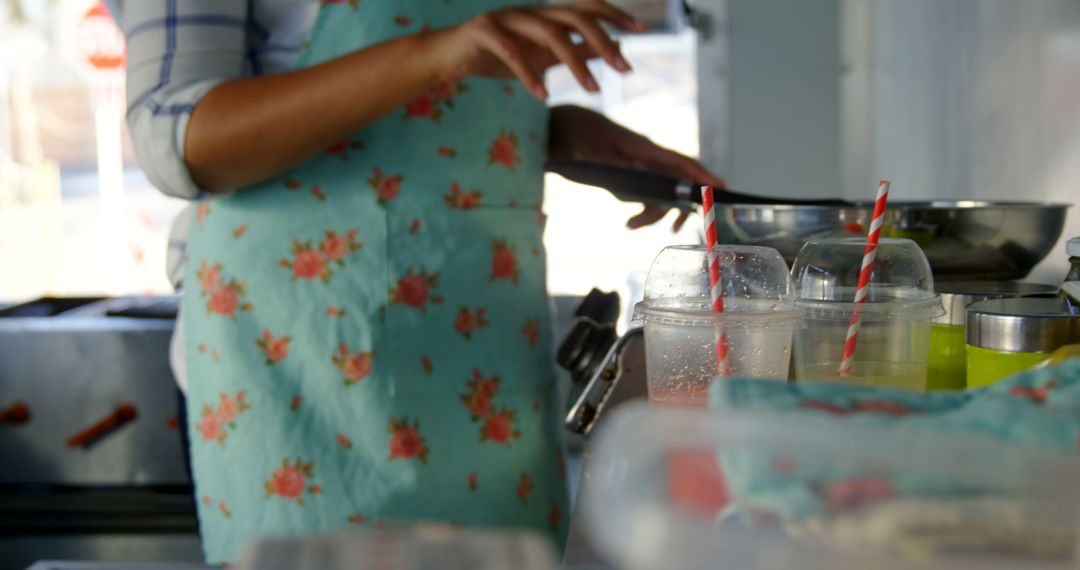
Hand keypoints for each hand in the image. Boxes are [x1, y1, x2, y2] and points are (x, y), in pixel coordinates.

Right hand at [429, 1, 647, 98]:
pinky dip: (528, 74)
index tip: (643, 30)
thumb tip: (608, 52)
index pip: (586, 8)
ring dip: (575, 62)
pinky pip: (510, 51)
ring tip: (593, 89)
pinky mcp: (482, 30)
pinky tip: (542, 95)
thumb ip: (571, 54)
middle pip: (574, 17)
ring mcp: (505, 17)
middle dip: (603, 42)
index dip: (615, 16)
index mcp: (543, 15)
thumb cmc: (492, 58)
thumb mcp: (539, 58)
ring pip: (548, 32)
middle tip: (624, 69)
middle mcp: (528, 11)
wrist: (444, 58)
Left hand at [548, 106, 725, 230]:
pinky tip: (631, 223)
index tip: (720, 188)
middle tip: (674, 227)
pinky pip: (650, 198)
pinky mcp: (638, 178)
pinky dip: (645, 212)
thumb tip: (635, 186)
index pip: (682, 163)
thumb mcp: (597, 152)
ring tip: (630, 225)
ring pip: (664, 195)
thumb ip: (616, 168)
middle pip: (679, 184)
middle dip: (680, 207)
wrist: (574, 130)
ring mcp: (647, 169)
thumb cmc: (588, 135)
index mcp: (648, 149)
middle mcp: (653, 159)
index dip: (702, 176)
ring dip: (653, 214)